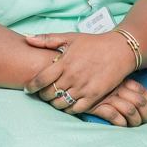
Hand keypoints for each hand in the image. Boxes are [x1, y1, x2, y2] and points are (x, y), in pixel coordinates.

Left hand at [22, 32, 137, 113]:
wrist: (120, 50)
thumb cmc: (93, 43)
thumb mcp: (70, 37)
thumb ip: (47, 39)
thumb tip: (27, 39)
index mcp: (64, 62)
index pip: (41, 80)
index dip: (31, 87)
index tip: (28, 89)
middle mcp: (72, 76)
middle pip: (49, 94)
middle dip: (43, 96)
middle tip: (42, 94)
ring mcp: (83, 87)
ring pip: (61, 103)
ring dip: (55, 103)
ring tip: (55, 99)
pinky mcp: (94, 96)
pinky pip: (76, 109)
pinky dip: (69, 109)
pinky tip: (68, 104)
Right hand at [87, 79, 146, 126]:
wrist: (67, 78)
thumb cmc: (90, 80)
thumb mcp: (109, 79)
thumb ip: (122, 87)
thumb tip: (140, 100)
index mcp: (121, 79)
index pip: (143, 91)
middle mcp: (116, 87)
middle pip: (140, 102)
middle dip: (146, 114)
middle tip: (146, 120)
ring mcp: (106, 96)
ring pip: (130, 110)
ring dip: (135, 120)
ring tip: (135, 125)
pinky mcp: (95, 105)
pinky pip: (114, 115)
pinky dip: (121, 123)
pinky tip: (122, 125)